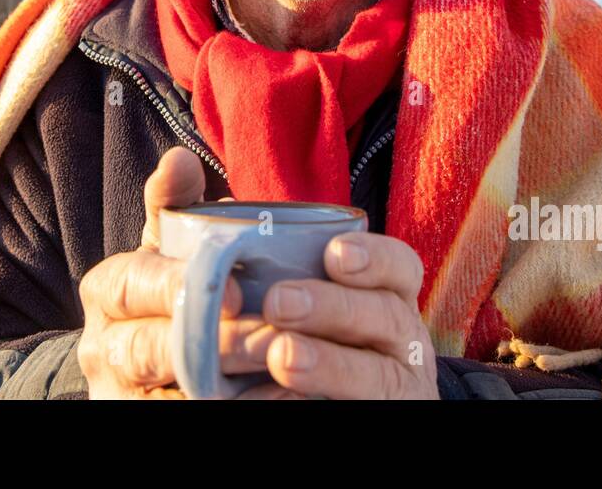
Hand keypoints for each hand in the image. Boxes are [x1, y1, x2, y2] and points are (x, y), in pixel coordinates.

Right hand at [76, 146, 298, 398]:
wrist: (149, 369)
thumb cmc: (169, 292)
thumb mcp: (167, 248)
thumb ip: (174, 205)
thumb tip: (179, 158)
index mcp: (107, 292)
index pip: (132, 285)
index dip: (177, 287)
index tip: (234, 292)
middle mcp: (103, 348)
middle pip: (148, 349)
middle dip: (212, 343)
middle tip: (271, 339)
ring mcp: (123, 395)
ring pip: (170, 394)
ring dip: (227, 387)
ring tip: (283, 373)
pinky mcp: (144, 420)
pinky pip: (184, 418)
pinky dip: (236, 410)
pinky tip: (281, 398)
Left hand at [258, 231, 439, 398]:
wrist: (316, 396)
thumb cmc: (301, 336)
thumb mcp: (300, 293)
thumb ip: (264, 254)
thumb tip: (202, 189)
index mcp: (384, 298)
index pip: (399, 268)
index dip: (375, 258)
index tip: (335, 253)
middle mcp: (399, 339)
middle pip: (387, 316)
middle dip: (334, 306)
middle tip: (278, 302)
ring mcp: (394, 386)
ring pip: (378, 374)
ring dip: (330, 364)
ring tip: (281, 356)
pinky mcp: (379, 413)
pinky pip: (362, 408)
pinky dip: (324, 400)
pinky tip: (284, 399)